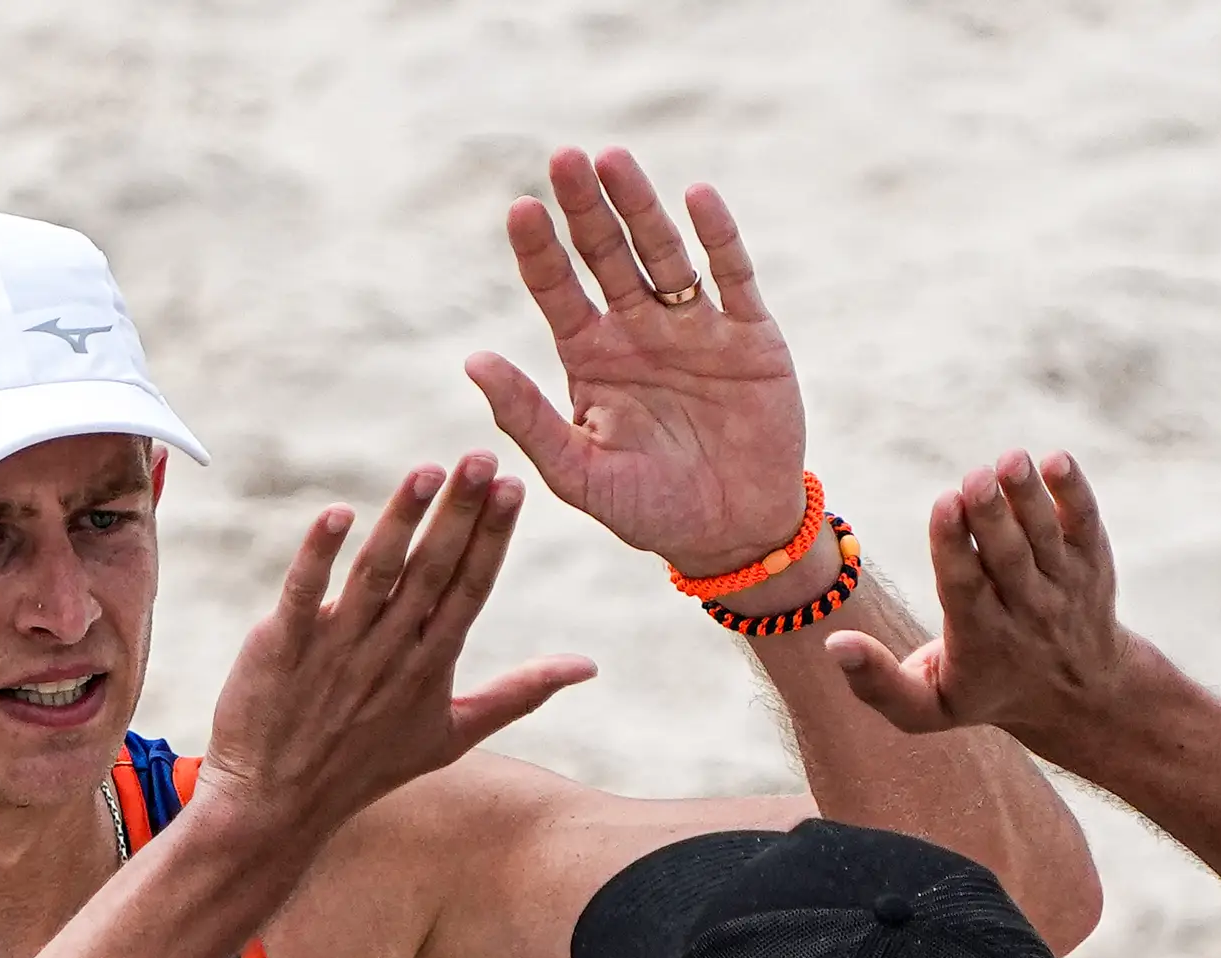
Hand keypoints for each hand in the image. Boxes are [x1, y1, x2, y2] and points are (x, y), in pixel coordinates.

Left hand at [195, 455, 596, 860]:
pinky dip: (318, 555)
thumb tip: (587, 667)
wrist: (277, 805)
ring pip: (375, 574)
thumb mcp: (452, 736)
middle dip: (459, 513)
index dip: (491, 537)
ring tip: (427, 473)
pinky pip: (302, 594)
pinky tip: (338, 514)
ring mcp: (335, 649)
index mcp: (431, 665)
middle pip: (431, 572)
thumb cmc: (365, 766)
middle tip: (481, 458)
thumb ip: (519, 694)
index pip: (469, 589)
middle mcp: (389, 653)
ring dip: (402, 522)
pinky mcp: (281, 647)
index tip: (513, 487)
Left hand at [465, 149, 809, 576]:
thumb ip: (527, 418)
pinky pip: (731, 275)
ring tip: (615, 161)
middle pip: (606, 255)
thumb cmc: (649, 510)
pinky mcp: (749, 334)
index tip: (520, 209)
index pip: (557, 290)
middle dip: (586, 209)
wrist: (733, 534)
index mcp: (591, 358)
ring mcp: (694, 326)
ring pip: (663, 253)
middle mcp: (638, 330)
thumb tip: (472, 360)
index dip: (540, 251)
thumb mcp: (579, 474)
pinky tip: (698, 197)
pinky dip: (718, 236)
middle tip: (565, 159)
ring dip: (640, 207)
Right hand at [827, 451, 1161, 762]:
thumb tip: (833, 644)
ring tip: (1011, 460)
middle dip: (991, 516)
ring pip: (1045, 536)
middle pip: (1009, 558)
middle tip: (976, 477)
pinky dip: (1074, 493)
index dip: (953, 546)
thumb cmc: (983, 691)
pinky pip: (1084, 523)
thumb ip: (877, 683)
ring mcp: (1064, 585)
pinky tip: (1055, 461)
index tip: (943, 505)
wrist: (1078, 696)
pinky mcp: (1092, 562)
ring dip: (1028, 496)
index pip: (965, 588)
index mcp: (980, 639)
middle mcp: (1027, 612)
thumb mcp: (925, 708)